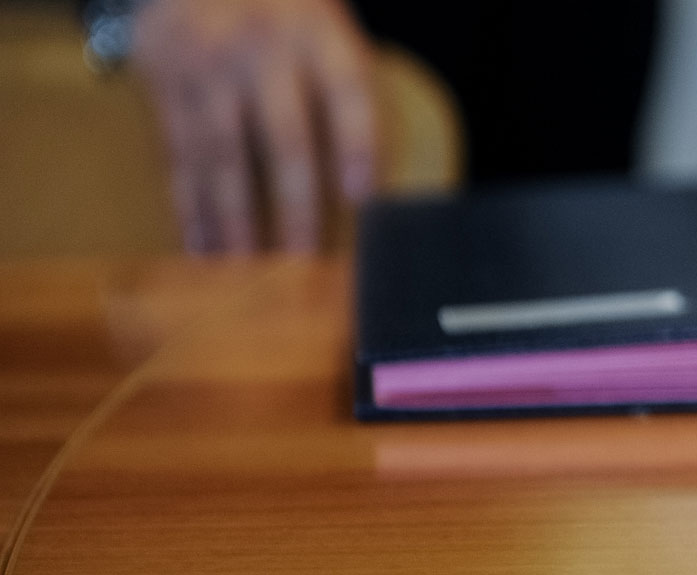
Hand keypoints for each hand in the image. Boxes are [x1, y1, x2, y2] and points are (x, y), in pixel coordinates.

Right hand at [132, 0, 376, 254]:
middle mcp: (260, 52)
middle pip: (284, 138)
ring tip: (244, 269)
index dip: (358, 144)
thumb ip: (346, 82)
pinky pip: (178, 154)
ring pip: (222, 155)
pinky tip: (199, 245)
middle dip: (294, 206)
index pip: (347, 93)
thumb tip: (371, 180)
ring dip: (233, 219)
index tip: (364, 198)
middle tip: (302, 262)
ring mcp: (208, 69)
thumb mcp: (326, 24)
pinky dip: (189, 204)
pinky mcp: (166, 85)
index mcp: (317, 35)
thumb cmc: (283, 8)